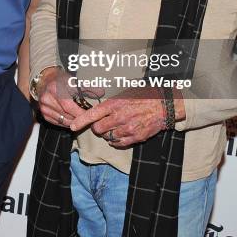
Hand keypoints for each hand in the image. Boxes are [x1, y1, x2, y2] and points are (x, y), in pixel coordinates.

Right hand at [36, 67, 87, 127]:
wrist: (45, 80)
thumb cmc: (61, 79)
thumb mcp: (74, 80)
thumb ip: (88, 87)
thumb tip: (101, 92)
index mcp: (55, 88)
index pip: (69, 105)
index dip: (80, 112)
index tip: (90, 114)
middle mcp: (47, 98)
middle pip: (66, 114)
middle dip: (79, 118)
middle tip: (89, 119)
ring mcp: (44, 107)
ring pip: (63, 121)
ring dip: (74, 122)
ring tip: (82, 119)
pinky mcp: (43, 113)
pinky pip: (58, 123)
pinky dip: (67, 122)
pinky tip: (73, 119)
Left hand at [69, 87, 184, 147]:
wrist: (164, 105)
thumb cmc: (143, 95)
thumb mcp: (125, 93)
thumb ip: (111, 102)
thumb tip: (98, 109)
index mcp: (115, 104)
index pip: (93, 114)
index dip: (81, 121)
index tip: (73, 126)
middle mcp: (119, 117)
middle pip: (98, 129)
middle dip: (98, 127)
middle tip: (103, 123)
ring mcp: (127, 129)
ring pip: (108, 137)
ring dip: (108, 133)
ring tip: (115, 126)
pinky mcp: (135, 137)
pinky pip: (119, 143)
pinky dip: (117, 140)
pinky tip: (120, 133)